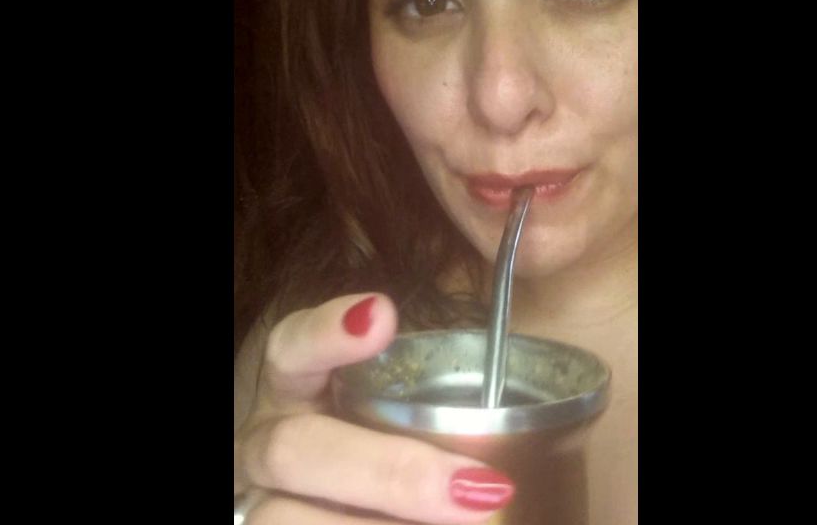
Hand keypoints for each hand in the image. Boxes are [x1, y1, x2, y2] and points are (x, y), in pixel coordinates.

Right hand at [234, 293, 514, 523]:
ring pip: (288, 518)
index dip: (327, 331)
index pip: (293, 347)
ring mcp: (265, 500)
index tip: (383, 314)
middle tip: (478, 488)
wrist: (348, 506)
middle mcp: (268, 442)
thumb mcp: (399, 415)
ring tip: (468, 524)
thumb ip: (438, 398)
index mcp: (295, 390)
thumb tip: (551, 410)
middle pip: (295, 449)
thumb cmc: (386, 450)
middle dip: (389, 472)